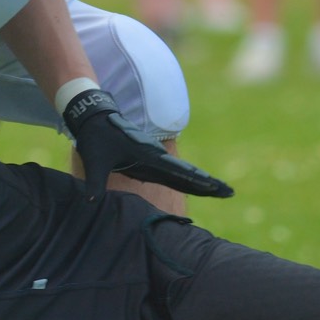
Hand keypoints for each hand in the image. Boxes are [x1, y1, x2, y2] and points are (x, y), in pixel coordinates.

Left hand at [61, 87, 233, 200]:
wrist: (96, 116)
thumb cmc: (96, 137)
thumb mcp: (94, 161)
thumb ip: (94, 184)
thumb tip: (89, 203)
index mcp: (147, 157)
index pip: (176, 172)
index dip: (195, 181)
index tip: (213, 186)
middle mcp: (156, 157)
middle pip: (187, 172)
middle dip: (208, 183)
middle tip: (229, 192)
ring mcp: (155, 158)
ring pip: (182, 172)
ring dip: (201, 181)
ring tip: (220, 190)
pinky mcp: (150, 159)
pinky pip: (174, 171)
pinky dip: (188, 179)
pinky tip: (197, 186)